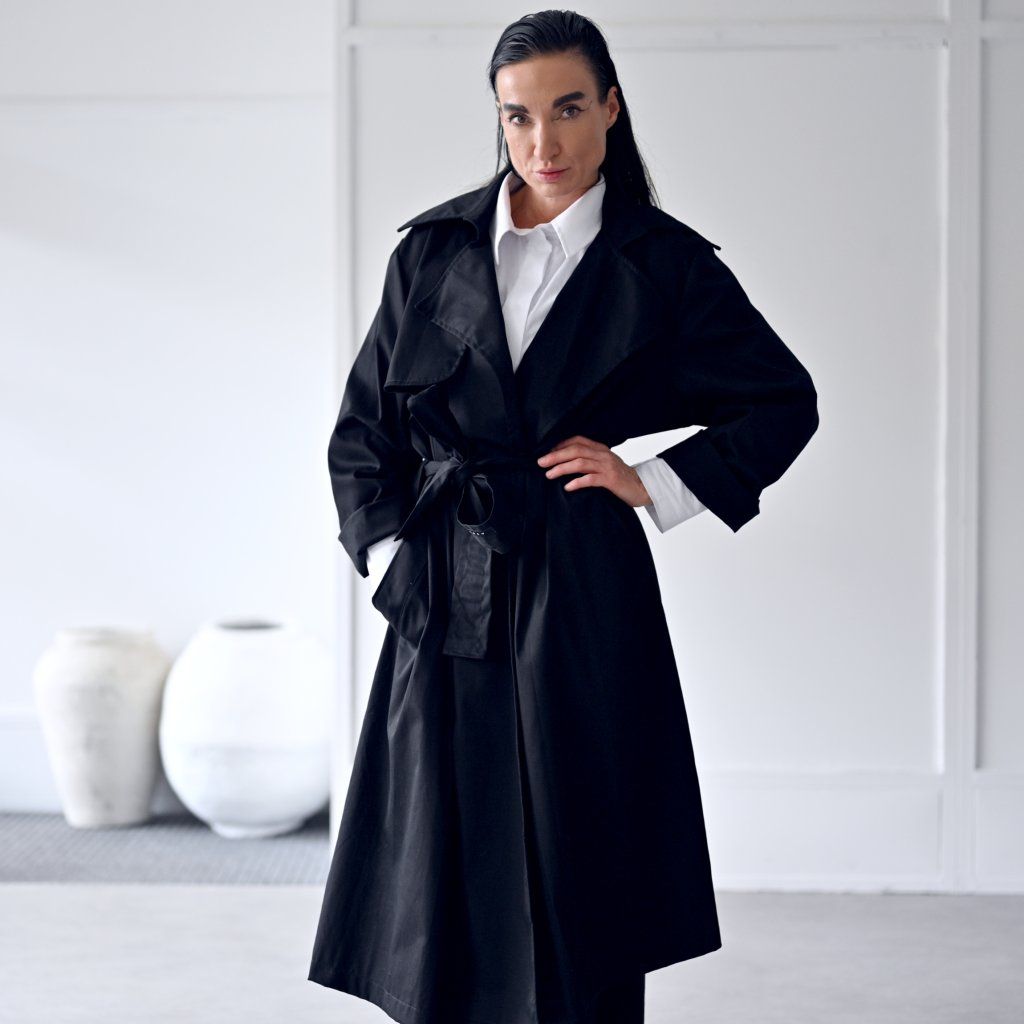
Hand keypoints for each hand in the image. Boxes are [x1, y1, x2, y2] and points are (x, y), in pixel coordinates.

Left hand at [536, 435, 651, 507]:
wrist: (643, 488)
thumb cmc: (621, 478)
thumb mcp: (605, 464)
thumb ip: (590, 461)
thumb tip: (566, 462)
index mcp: (601, 449)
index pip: (577, 440)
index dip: (560, 444)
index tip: (546, 452)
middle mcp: (603, 455)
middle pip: (575, 450)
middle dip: (555, 456)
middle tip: (540, 463)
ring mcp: (607, 467)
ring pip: (580, 463)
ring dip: (562, 468)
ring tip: (549, 474)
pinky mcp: (611, 480)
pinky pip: (591, 479)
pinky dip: (577, 482)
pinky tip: (567, 487)